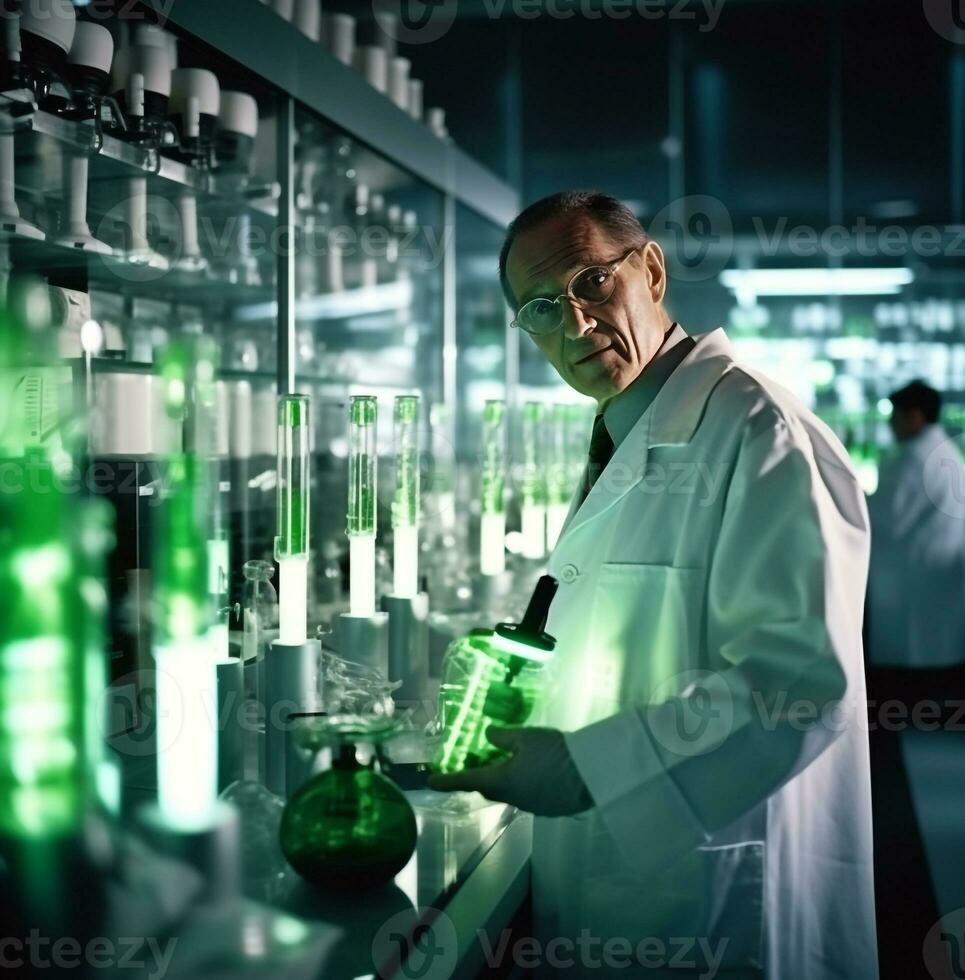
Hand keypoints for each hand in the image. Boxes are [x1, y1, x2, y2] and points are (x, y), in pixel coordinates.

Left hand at [427, 726, 593, 816]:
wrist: (591, 774)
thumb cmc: (555, 752)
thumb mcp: (526, 737)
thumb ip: (503, 736)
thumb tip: (488, 733)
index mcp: (501, 781)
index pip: (466, 781)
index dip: (446, 780)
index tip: (429, 782)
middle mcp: (512, 798)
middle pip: (488, 788)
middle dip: (477, 777)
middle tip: (472, 764)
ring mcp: (531, 806)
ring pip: (508, 792)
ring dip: (501, 780)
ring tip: (502, 764)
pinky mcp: (547, 808)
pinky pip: (526, 795)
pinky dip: (521, 784)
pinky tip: (531, 772)